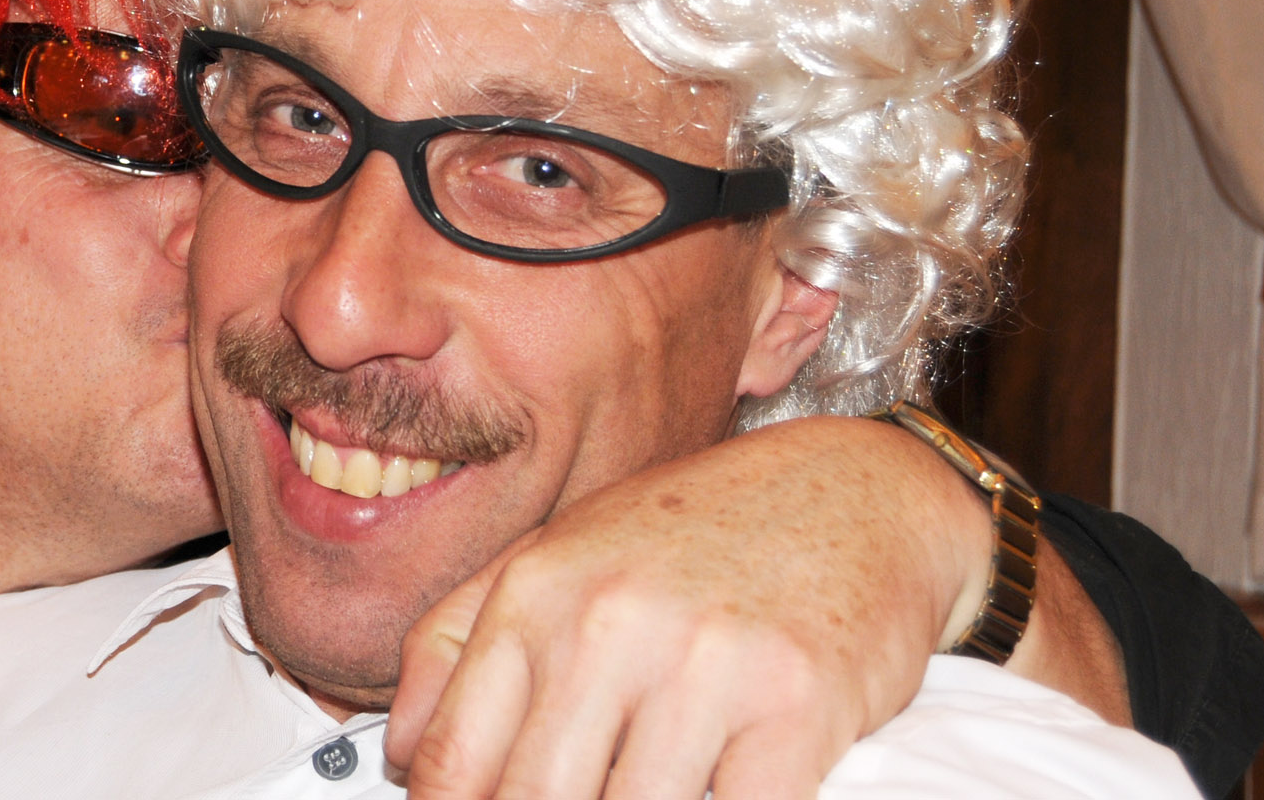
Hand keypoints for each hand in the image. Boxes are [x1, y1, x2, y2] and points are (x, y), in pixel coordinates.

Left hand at [385, 414, 996, 798]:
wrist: (858, 494)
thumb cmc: (698, 536)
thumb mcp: (559, 558)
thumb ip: (457, 646)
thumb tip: (405, 760)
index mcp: (536, 591)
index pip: (453, 767)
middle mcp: (607, 622)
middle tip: (583, 794)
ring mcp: (702, 665)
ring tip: (648, 787)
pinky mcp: (796, 708)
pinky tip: (714, 792)